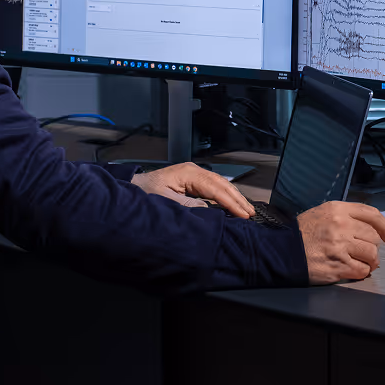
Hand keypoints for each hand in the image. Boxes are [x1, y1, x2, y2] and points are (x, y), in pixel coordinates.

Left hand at [131, 163, 255, 217]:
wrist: (133, 187)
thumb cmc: (145, 193)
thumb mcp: (165, 201)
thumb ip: (187, 205)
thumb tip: (209, 209)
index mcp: (189, 173)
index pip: (215, 188)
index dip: (230, 202)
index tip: (242, 214)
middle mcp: (194, 171)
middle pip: (222, 184)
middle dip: (237, 199)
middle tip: (250, 213)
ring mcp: (194, 174)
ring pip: (220, 184)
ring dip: (234, 197)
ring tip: (246, 209)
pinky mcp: (193, 180)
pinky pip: (214, 187)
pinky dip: (225, 196)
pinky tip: (233, 203)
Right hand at [297, 201, 384, 284]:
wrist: (282, 250)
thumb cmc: (302, 233)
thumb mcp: (322, 213)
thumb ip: (346, 215)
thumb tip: (371, 228)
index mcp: (338, 209)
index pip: (372, 214)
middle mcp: (341, 225)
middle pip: (373, 237)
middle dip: (371, 246)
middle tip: (362, 251)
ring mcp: (340, 246)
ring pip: (372, 254)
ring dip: (369, 260)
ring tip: (360, 262)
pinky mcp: (338, 266)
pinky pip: (362, 270)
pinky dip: (362, 272)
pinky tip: (353, 269)